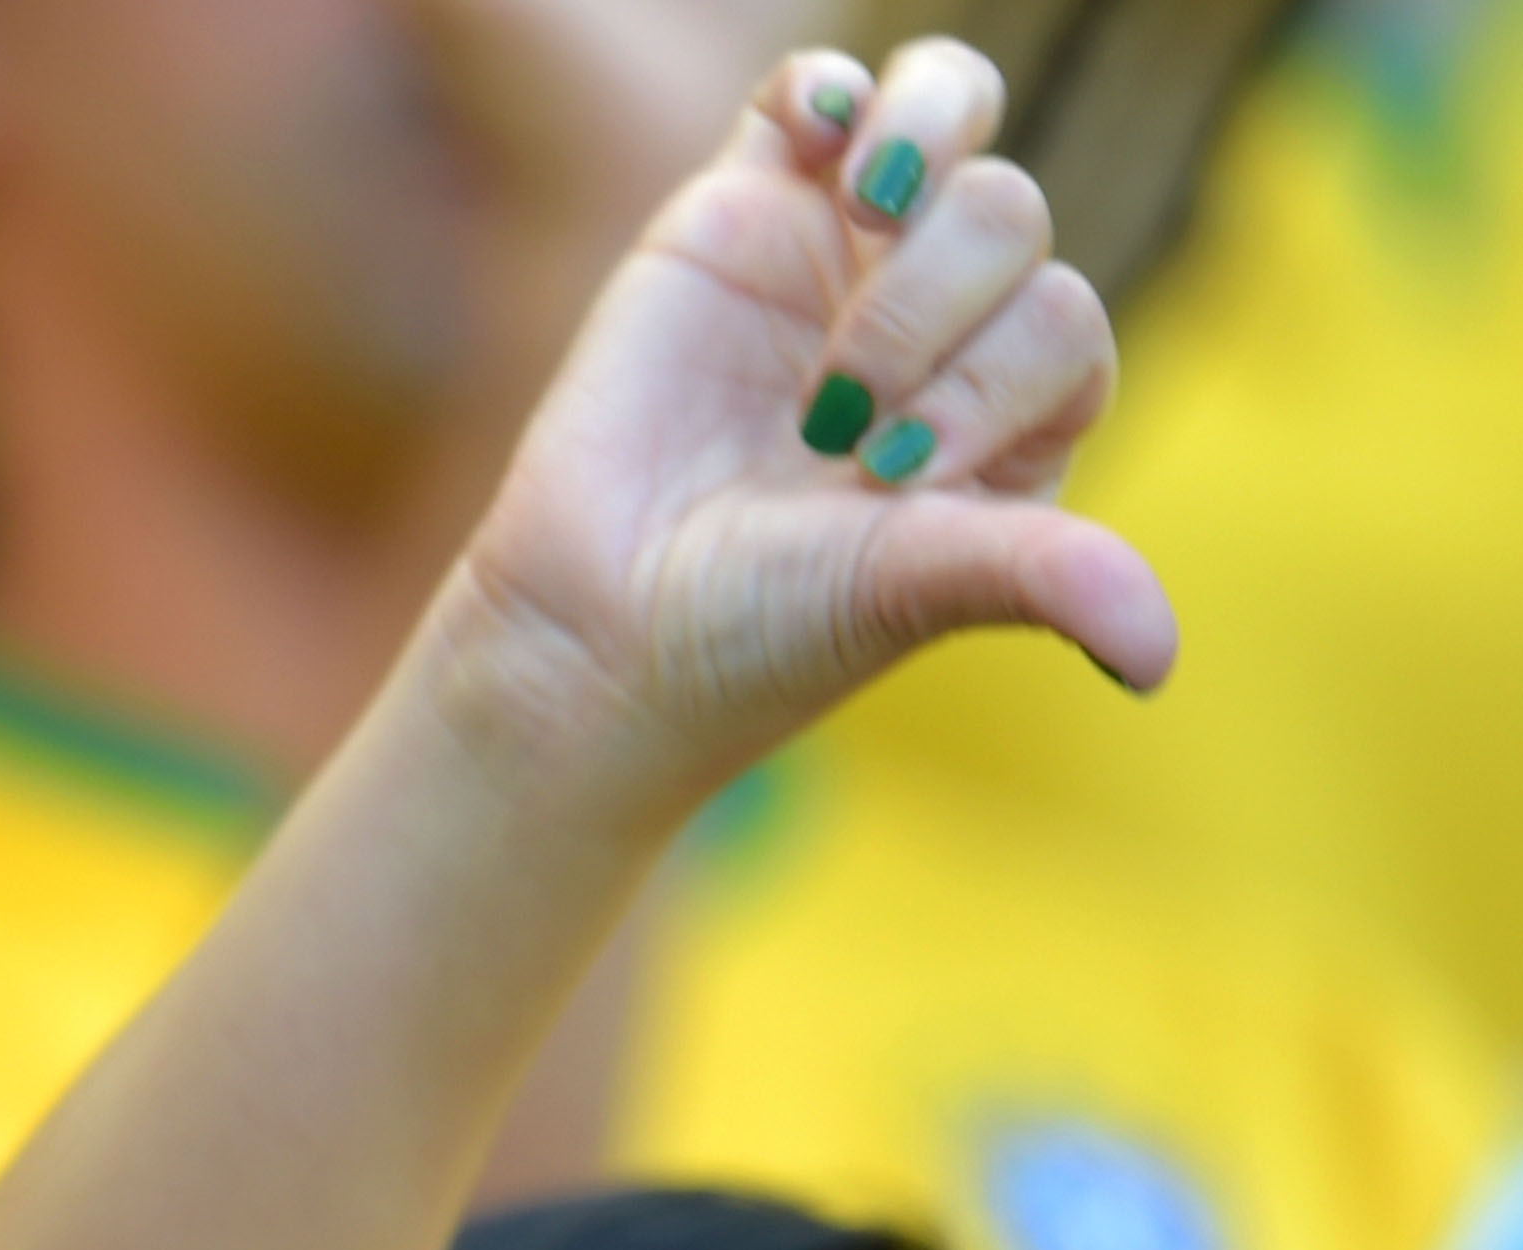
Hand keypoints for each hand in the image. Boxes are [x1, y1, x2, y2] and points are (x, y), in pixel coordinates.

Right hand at [429, 37, 1178, 822]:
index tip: (885, 479)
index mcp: (1015, 410)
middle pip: (1012, 214)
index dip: (989, 381)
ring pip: (950, 117)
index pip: (1065, 320)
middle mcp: (948, 320)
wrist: (592, 629)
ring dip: (925, 145)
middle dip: (926, 311)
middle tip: (829, 424)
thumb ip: (1037, 576)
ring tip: (869, 207)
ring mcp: (842, 257)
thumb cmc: (755, 630)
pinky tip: (816, 133)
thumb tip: (1159, 659)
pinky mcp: (738, 214)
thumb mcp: (907, 592)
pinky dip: (829, 89)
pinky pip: (813, 95)